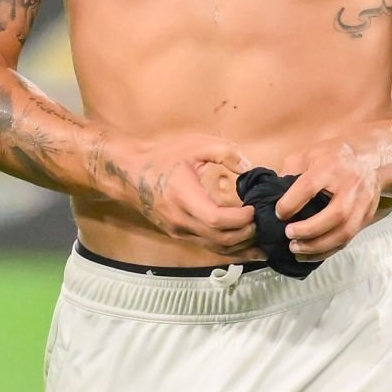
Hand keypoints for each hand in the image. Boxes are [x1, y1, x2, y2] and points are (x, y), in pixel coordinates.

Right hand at [114, 136, 257, 253]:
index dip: (240, 219)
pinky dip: (226, 247)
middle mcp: (181, 221)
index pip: (216, 219)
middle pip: (219, 239)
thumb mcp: (194, 144)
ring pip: (214, 247)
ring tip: (260, 241)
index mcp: (185, 198)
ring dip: (239, 246)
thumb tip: (249, 166)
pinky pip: (206, 245)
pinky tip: (243, 246)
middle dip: (245, 234)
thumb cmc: (162, 156)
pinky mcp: (178, 234)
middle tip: (262, 223)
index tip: (254, 208)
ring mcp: (179, 231)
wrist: (129, 173)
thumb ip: (224, 152)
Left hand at [275, 134, 386, 262]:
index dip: (290, 203)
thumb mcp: (309, 153)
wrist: (372, 159)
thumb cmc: (335, 156)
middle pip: (334, 215)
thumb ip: (290, 170)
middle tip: (288, 234)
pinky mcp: (366, 217)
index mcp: (331, 167)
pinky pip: (347, 239)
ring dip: (318, 246)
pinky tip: (310, 253)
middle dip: (308, 230)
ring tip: (295, 248)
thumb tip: (273, 193)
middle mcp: (350, 185)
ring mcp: (362, 203)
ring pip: (344, 232)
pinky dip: (327, 251)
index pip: (309, 187)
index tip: (279, 213)